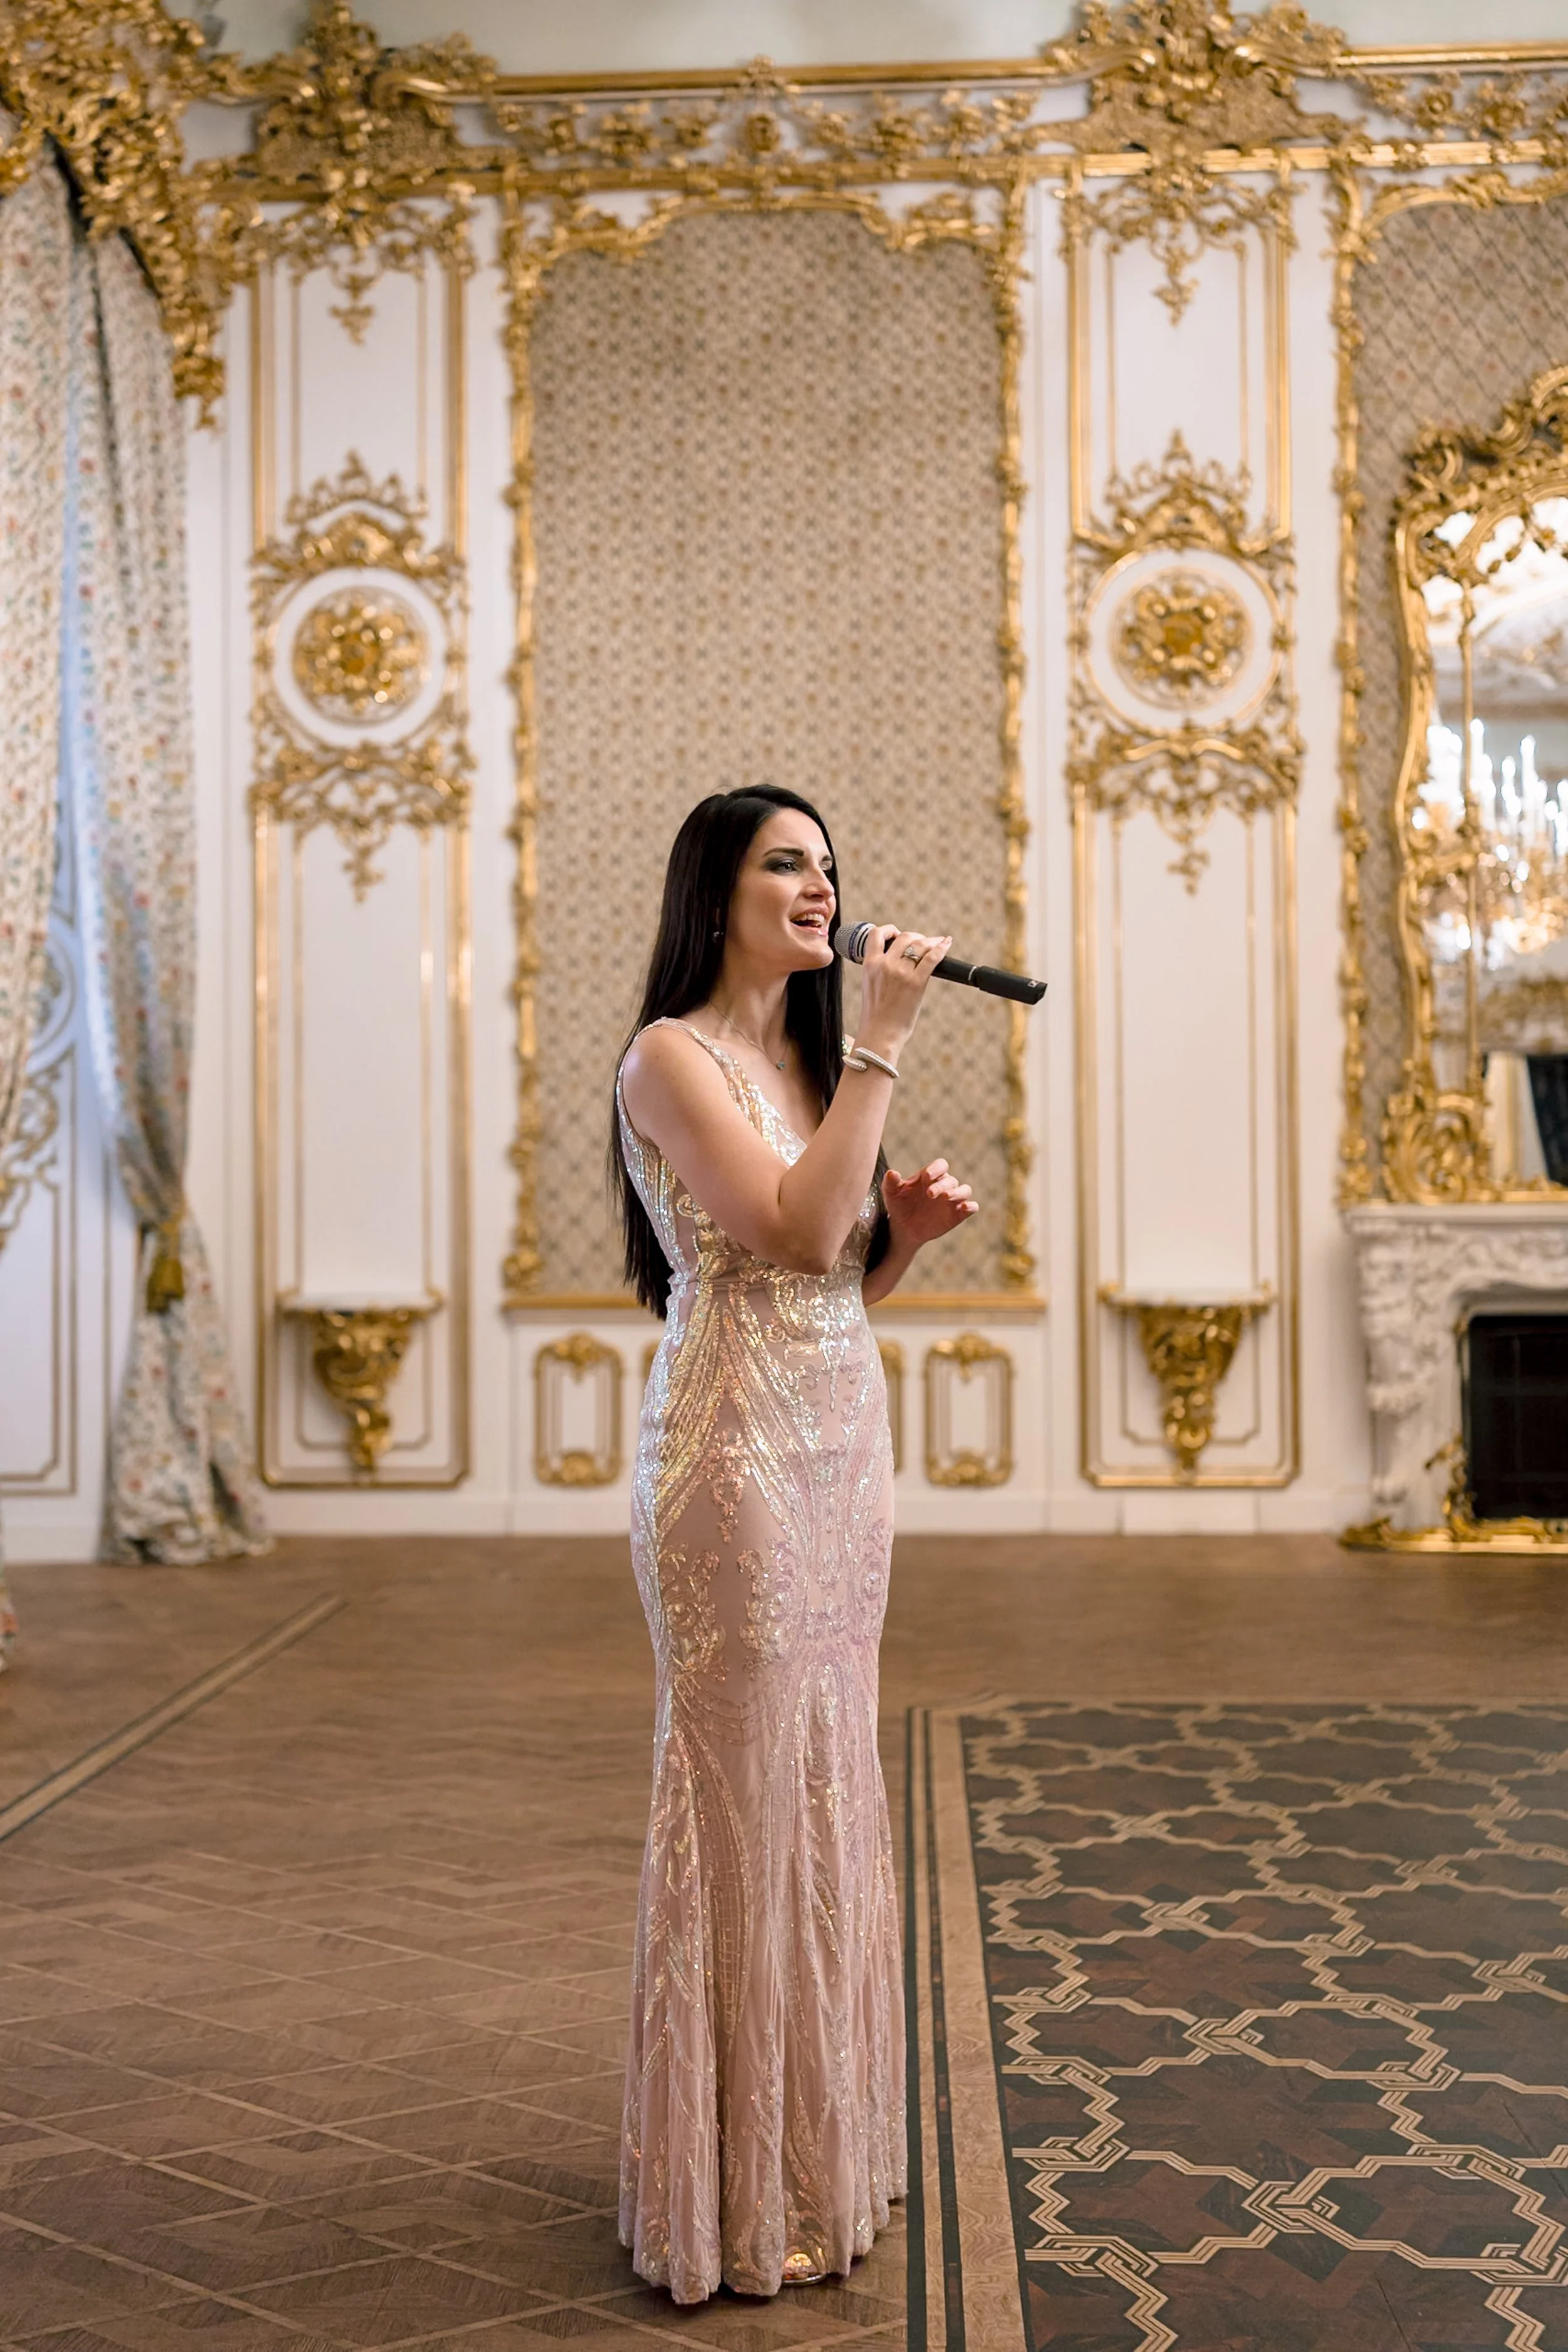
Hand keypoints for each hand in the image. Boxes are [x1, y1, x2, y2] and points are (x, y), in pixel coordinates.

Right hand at [855, 927, 952, 1059]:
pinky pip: (932, 958)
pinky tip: (947, 943)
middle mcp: (884, 964)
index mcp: (869, 965)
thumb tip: (898, 961)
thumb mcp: (870, 986)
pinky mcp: (916, 982)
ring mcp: (901, 972)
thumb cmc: (876, 1016)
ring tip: (937, 943)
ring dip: (930, 941)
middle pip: (904, 937)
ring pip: (919, 944)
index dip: (890, 930)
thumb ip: (880, 970)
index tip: (897, 934)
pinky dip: (942, 948)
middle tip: (923, 943)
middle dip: (916, 937)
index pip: (876, 934)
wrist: (880, 1034)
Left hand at [881, 1158, 977, 1254]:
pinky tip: (964, 1208)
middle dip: (942, 1185)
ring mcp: (952, 1200)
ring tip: (946, 1197)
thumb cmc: (899, 1206)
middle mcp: (944, 1185)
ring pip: (965, 1190)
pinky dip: (971, 1206)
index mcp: (930, 1176)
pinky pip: (972, 1207)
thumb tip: (892, 1173)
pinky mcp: (958, 1214)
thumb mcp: (891, 1194)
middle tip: (929, 1194)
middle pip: (951, 1180)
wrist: (904, 1228)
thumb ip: (890, 1182)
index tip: (927, 1176)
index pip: (941, 1165)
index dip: (936, 1168)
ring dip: (958, 1192)